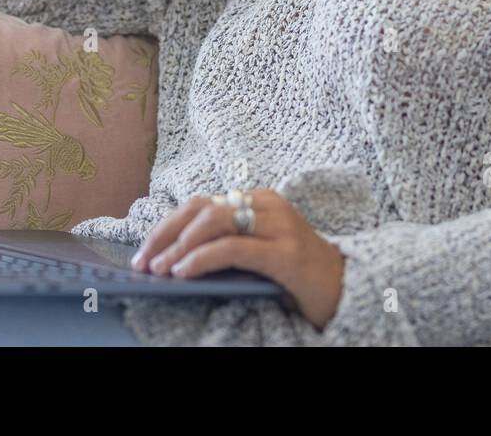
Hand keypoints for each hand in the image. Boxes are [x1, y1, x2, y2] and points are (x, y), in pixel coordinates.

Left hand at [129, 189, 346, 330]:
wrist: (348, 290)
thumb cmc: (296, 275)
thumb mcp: (258, 249)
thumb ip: (227, 241)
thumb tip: (171, 256)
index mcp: (259, 200)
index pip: (202, 204)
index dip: (168, 225)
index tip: (144, 250)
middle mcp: (268, 206)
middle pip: (202, 208)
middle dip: (166, 234)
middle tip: (143, 262)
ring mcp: (279, 227)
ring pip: (214, 222)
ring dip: (179, 247)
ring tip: (159, 269)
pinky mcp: (285, 254)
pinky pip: (233, 249)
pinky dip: (201, 258)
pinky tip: (183, 271)